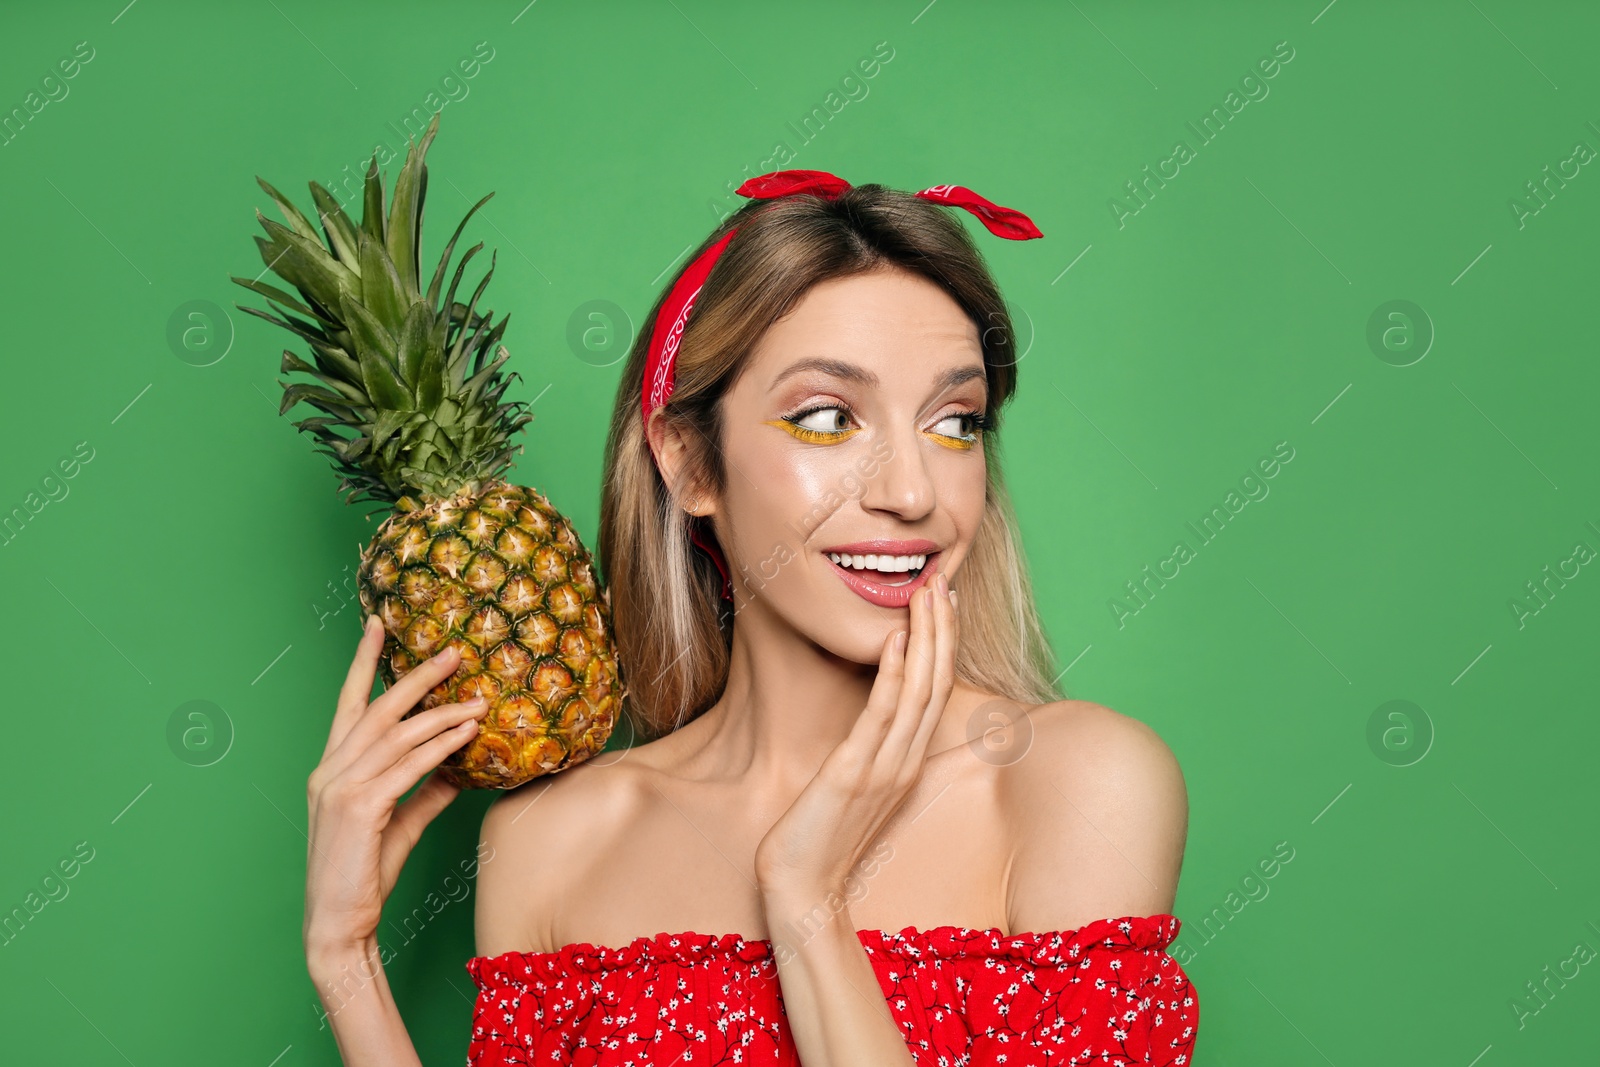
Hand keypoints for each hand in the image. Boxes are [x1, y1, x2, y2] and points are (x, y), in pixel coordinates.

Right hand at [303, 615, 490, 959]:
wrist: (338, 924)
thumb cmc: (363, 875)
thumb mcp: (399, 823)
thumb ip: (424, 791)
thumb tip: (457, 768)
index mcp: (331, 769)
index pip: (349, 705)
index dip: (364, 664)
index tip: (377, 627)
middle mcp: (330, 771)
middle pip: (379, 709)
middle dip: (416, 677)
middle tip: (452, 652)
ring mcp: (340, 788)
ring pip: (398, 736)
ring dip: (443, 715)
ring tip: (479, 700)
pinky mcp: (359, 808)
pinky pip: (408, 767)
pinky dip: (439, 748)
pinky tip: (466, 737)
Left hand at [753, 573, 957, 908]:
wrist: (802, 888)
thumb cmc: (818, 836)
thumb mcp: (852, 784)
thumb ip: (866, 749)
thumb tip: (865, 715)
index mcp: (906, 760)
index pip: (936, 689)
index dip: (943, 642)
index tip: (942, 599)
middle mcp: (904, 760)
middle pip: (937, 682)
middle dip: (942, 627)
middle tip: (941, 578)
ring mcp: (884, 767)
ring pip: (918, 691)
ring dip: (925, 638)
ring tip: (926, 593)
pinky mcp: (854, 773)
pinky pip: (881, 716)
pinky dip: (892, 675)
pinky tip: (894, 640)